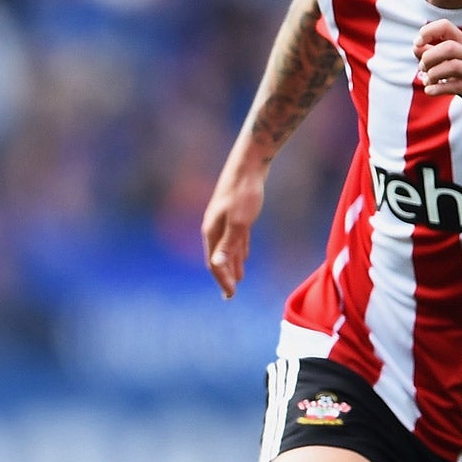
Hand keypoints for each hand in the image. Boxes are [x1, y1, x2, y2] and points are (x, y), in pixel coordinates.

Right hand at [201, 165, 265, 299]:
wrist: (249, 165)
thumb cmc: (244, 192)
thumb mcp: (239, 221)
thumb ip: (229, 244)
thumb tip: (217, 264)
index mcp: (212, 232)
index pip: (214, 263)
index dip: (222, 280)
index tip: (230, 296)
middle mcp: (214, 228)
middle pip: (218, 258)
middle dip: (224, 276)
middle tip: (229, 295)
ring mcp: (223, 221)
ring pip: (227, 249)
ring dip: (232, 265)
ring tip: (237, 279)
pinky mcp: (234, 214)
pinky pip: (234, 239)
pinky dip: (238, 250)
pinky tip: (244, 255)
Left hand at [413, 20, 461, 130]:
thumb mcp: (461, 66)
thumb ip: (440, 56)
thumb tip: (416, 47)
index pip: (446, 26)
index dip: (427, 32)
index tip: (417, 45)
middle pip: (448, 47)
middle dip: (428, 57)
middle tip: (422, 69)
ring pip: (452, 65)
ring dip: (433, 73)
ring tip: (427, 81)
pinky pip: (456, 86)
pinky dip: (438, 89)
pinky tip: (430, 91)